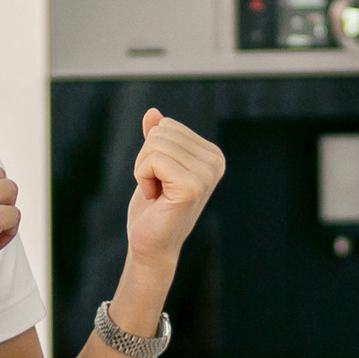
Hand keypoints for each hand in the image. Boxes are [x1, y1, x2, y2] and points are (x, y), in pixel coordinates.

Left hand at [124, 109, 224, 275]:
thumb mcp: (154, 166)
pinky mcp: (192, 186)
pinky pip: (153, 159)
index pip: (168, 125)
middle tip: (156, 187)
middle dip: (146, 158)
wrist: (151, 245)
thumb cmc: (153, 207)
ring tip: (156, 192)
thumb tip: (152, 112)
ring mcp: (207, 174)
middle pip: (161, 132)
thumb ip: (158, 139)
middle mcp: (215, 162)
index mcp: (212, 155)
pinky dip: (143, 177)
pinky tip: (155, 198)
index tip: (161, 178)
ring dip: (143, 169)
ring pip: (155, 144)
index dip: (152, 150)